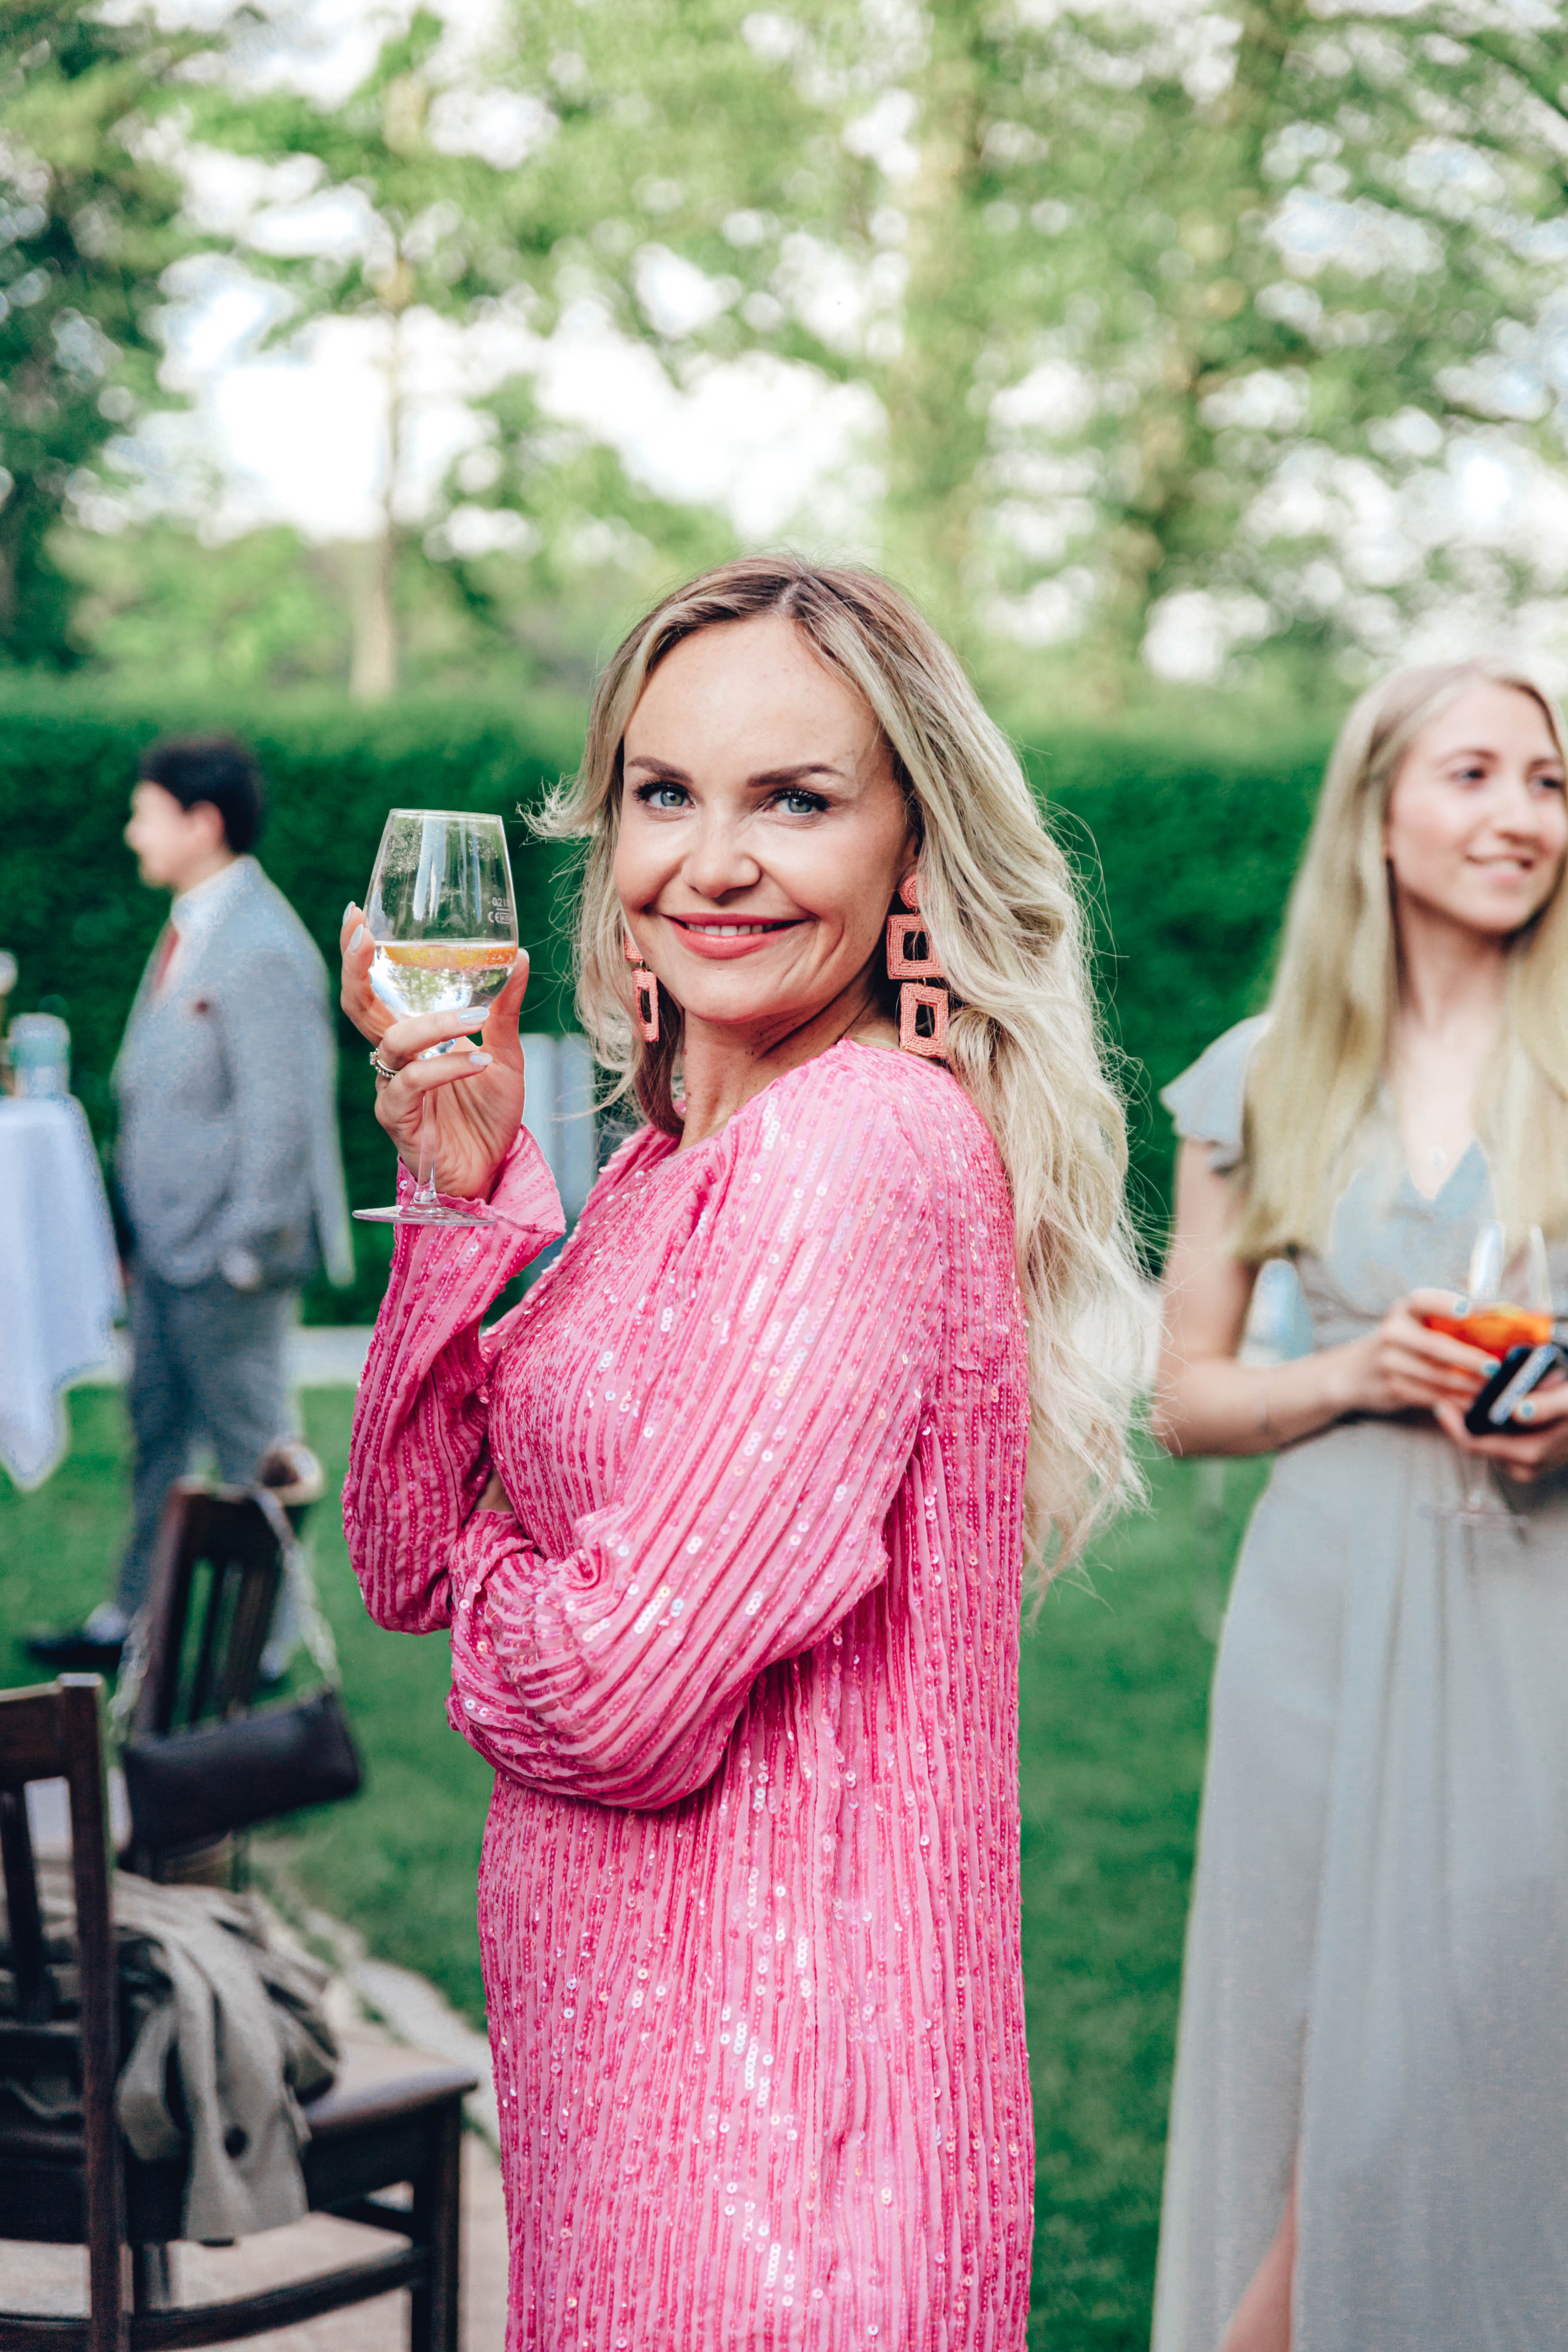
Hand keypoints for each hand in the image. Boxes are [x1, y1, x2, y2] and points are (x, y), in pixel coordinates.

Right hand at [340, 902, 529, 1200]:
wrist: (491, 1173)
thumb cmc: (488, 1116)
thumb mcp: (505, 1055)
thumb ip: (503, 1011)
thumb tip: (517, 956)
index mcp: (411, 1038)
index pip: (374, 989)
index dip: (359, 955)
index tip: (358, 915)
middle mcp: (393, 1060)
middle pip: (358, 1007)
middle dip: (357, 969)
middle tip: (368, 937)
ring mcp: (391, 1089)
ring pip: (392, 1042)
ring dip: (435, 1025)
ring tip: (474, 1023)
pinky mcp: (399, 1120)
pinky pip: (412, 1084)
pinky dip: (445, 1067)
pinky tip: (476, 1061)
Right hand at [1339, 1288, 1500, 1416]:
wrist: (1353, 1372)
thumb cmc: (1401, 1342)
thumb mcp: (1414, 1321)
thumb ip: (1451, 1316)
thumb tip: (1504, 1309)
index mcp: (1403, 1310)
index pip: (1421, 1301)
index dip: (1443, 1303)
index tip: (1465, 1310)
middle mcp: (1392, 1333)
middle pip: (1435, 1346)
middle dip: (1468, 1358)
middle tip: (1495, 1366)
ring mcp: (1389, 1363)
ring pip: (1436, 1376)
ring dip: (1468, 1384)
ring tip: (1493, 1388)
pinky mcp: (1393, 1388)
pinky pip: (1430, 1396)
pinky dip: (1455, 1401)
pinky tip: (1474, 1402)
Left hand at [1435, 1369, 1567, 1485]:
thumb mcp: (1567, 1401)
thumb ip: (1546, 1406)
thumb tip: (1520, 1411)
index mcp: (1529, 1452)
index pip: (1474, 1444)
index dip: (1453, 1425)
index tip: (1441, 1403)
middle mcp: (1522, 1466)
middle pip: (1475, 1446)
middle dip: (1462, 1421)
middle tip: (1451, 1396)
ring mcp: (1522, 1466)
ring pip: (1484, 1446)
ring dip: (1475, 1424)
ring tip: (1468, 1399)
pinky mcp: (1523, 1462)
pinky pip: (1495, 1445)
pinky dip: (1488, 1428)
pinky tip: (1487, 1409)